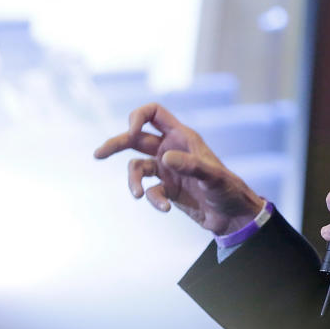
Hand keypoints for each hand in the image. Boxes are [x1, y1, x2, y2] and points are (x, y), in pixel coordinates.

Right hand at [93, 102, 263, 234]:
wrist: (232, 215)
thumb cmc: (227, 189)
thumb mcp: (212, 176)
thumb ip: (190, 165)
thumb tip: (165, 158)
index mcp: (182, 136)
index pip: (154, 113)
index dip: (138, 116)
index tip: (131, 131)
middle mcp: (170, 149)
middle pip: (135, 139)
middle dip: (115, 144)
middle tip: (97, 154)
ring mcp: (166, 170)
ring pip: (136, 168)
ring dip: (133, 181)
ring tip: (137, 195)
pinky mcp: (166, 189)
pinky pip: (149, 191)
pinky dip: (152, 199)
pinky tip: (163, 208)